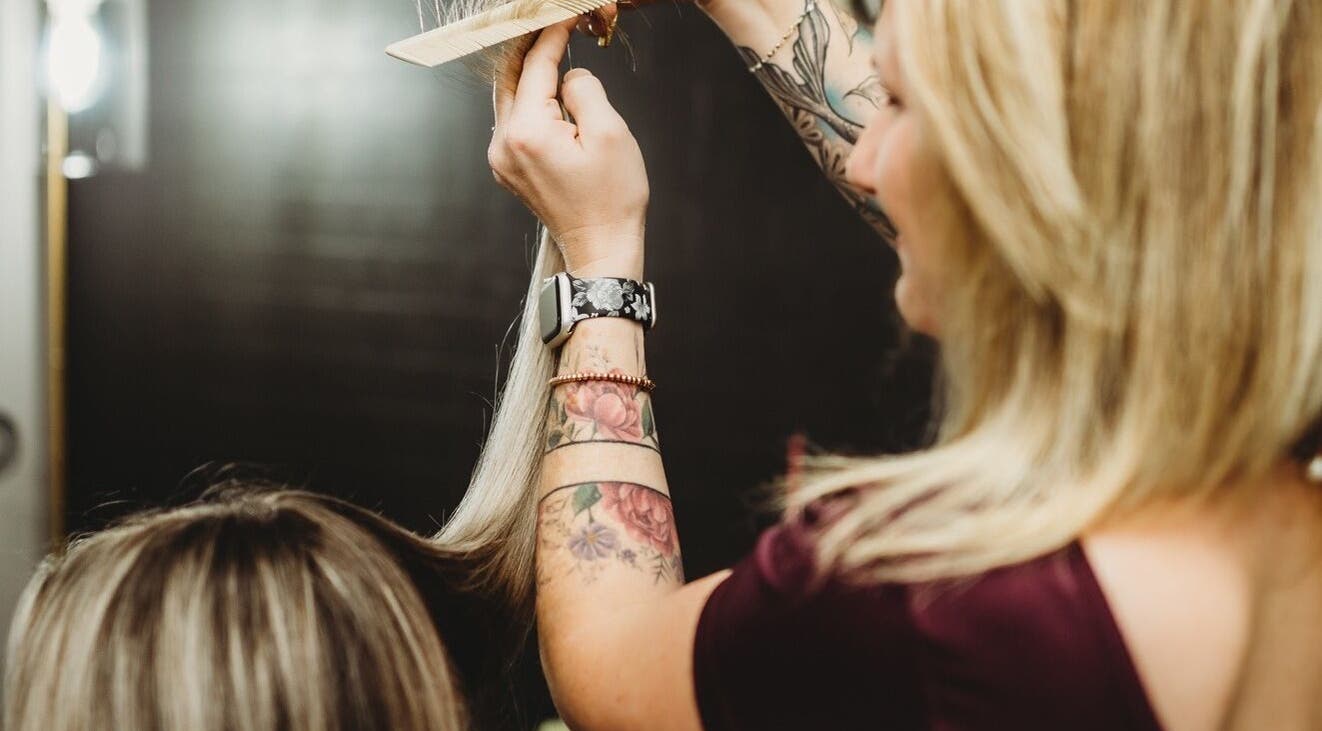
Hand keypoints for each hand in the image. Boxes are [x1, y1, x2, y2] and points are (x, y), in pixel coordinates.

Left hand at [489, 20, 648, 279]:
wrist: (602, 247)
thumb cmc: (612, 198)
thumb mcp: (610, 133)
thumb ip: (584, 90)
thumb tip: (568, 75)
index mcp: (528, 132)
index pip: (535, 66)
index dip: (552, 35)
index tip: (568, 15)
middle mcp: (504, 143)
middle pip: (510, 76)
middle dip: (532, 47)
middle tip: (554, 25)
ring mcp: (502, 158)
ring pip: (510, 97)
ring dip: (530, 72)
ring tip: (556, 51)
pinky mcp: (508, 167)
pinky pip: (514, 120)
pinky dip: (529, 99)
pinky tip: (551, 91)